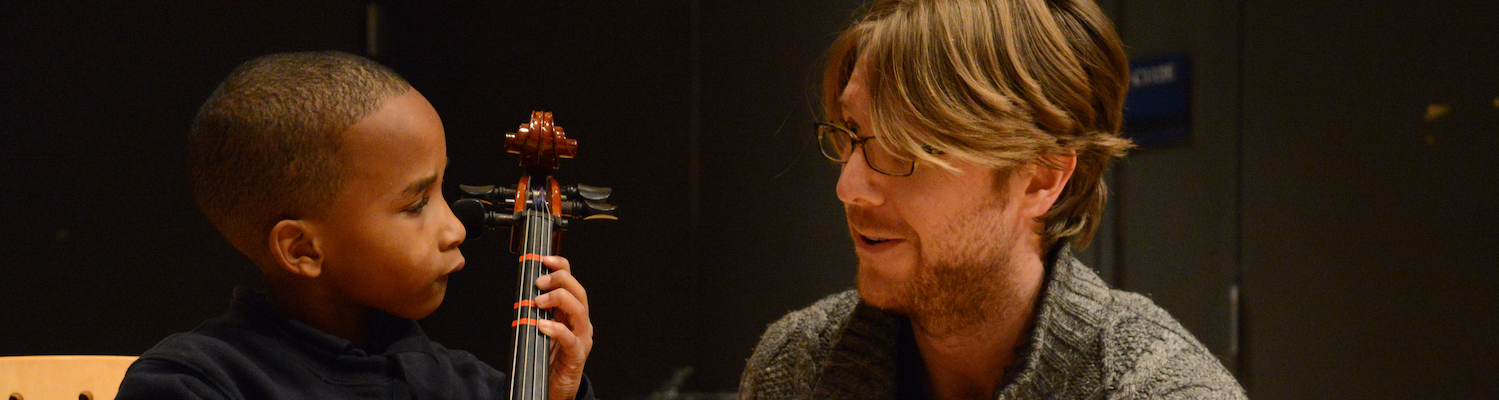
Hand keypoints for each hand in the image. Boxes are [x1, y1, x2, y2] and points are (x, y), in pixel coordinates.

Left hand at [534, 256, 592, 399]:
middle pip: (579, 292)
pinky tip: (541, 326)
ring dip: (559, 300)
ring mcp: (581, 338)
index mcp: (571, 313)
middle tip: (538, 281)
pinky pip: (570, 339)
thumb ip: (536, 311)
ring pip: (579, 311)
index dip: (561, 267)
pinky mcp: (576, 356)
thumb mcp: (541, 328)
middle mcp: (580, 323)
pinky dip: (557, 329)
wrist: (554, 388)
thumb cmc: (547, 358)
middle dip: (560, 280)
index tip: (544, 258)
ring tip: (538, 301)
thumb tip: (522, 292)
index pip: (572, 282)